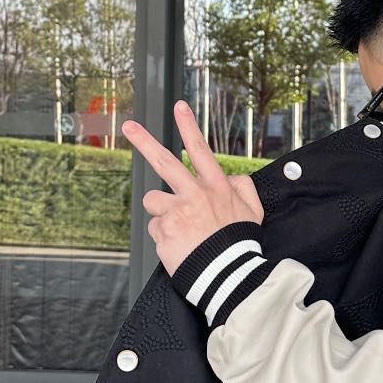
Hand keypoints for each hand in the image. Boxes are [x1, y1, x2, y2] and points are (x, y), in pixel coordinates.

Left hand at [122, 102, 263, 274]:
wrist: (229, 275)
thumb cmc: (240, 243)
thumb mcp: (252, 210)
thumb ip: (241, 187)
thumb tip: (228, 177)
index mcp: (214, 187)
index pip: (199, 150)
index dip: (188, 127)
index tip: (178, 107)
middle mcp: (193, 195)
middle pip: (164, 162)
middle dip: (144, 141)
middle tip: (129, 126)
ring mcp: (176, 213)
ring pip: (154, 202)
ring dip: (162, 212)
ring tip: (180, 229)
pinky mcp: (163, 232)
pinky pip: (155, 228)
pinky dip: (165, 236)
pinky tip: (180, 245)